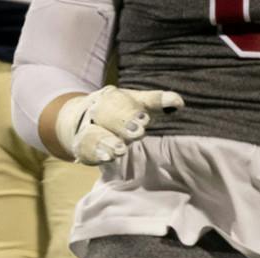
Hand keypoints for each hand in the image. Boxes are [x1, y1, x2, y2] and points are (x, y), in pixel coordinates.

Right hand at [55, 86, 183, 165]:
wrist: (81, 122)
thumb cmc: (118, 113)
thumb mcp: (137, 104)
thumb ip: (156, 102)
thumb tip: (179, 102)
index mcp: (111, 97)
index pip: (120, 99)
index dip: (131, 109)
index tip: (145, 119)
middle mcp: (97, 110)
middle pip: (105, 112)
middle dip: (121, 122)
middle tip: (138, 132)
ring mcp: (86, 128)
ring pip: (93, 132)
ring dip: (107, 141)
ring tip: (120, 150)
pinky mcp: (81, 147)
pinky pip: (84, 149)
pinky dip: (95, 154)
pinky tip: (106, 159)